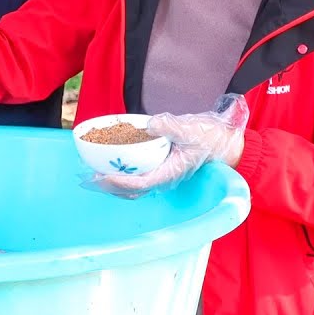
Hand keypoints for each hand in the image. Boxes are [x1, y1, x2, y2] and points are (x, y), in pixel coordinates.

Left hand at [92, 94, 249, 197]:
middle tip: (88, 176)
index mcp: (170, 172)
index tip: (101, 175)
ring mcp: (162, 174)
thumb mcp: (192, 128)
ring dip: (113, 182)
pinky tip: (111, 164)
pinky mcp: (162, 167)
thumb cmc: (211, 137)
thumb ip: (171, 126)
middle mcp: (164, 177)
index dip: (119, 181)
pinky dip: (122, 173)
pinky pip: (138, 176)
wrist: (225, 143)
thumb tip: (150, 124)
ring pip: (133, 186)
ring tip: (93, 173)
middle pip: (131, 190)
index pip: (140, 184)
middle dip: (109, 185)